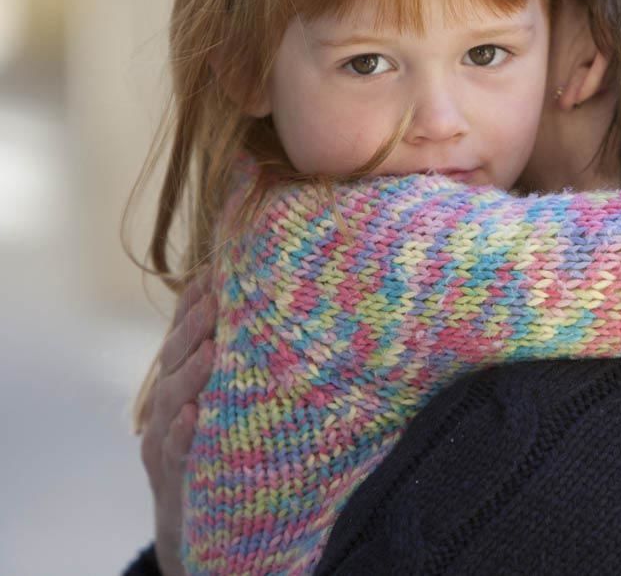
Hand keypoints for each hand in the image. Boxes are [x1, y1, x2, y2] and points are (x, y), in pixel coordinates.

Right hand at [138, 278, 216, 575]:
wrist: (196, 519)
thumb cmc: (223, 444)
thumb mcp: (232, 400)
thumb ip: (245, 360)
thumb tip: (287, 313)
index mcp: (181, 378)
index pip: (181, 333)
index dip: (191, 303)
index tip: (212, 273)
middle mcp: (166, 403)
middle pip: (174, 358)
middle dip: (192, 329)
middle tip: (214, 302)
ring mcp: (161, 437)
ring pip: (172, 400)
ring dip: (190, 375)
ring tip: (211, 352)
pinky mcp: (167, 473)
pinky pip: (173, 451)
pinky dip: (182, 432)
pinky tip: (194, 416)